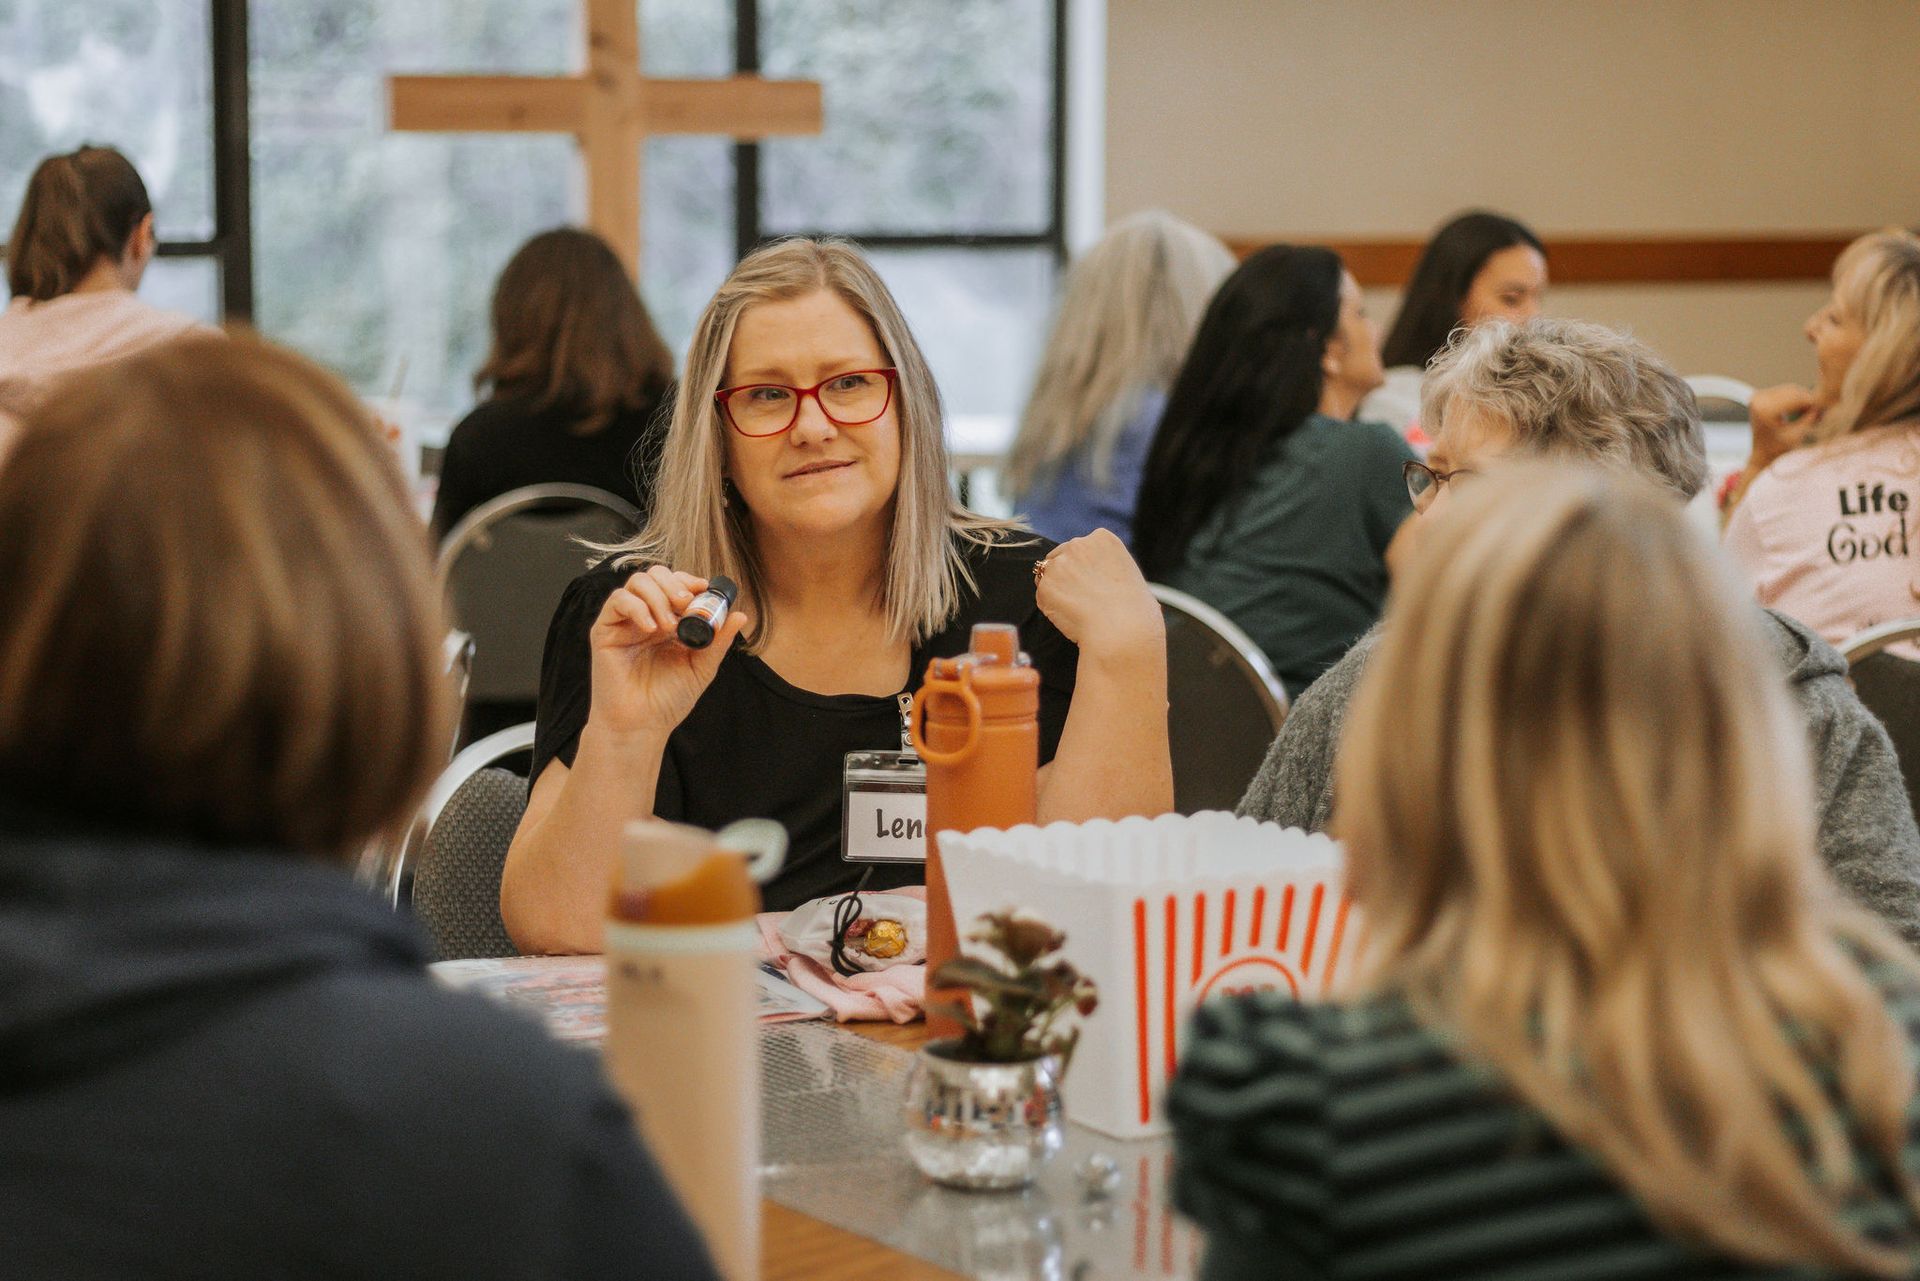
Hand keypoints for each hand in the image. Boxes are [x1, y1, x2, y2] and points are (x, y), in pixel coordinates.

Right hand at [587, 566, 749, 737]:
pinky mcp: (605, 630)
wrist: (641, 725)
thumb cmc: (668, 700)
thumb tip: (740, 614)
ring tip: (669, 625)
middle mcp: (647, 616)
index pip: (677, 584)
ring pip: (637, 582)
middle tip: (686, 604)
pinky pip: (617, 601)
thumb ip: (718, 640)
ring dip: (658, 596)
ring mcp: (626, 622)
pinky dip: (637, 607)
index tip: (705, 590)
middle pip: (656, 575)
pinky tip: (651, 628)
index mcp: (670, 621)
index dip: (690, 580)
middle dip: (675, 584)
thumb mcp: (701, 667)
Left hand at [1033, 529, 1163, 661]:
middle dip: (1067, 577)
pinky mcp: (1045, 586)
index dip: (1085, 569)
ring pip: (1048, 576)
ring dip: (1058, 591)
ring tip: (1080, 610)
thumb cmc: (1135, 610)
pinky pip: (1043, 597)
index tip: (1095, 585)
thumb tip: (1092, 578)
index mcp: (1102, 538)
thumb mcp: (1128, 574)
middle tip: (1084, 601)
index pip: (1081, 548)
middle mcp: (1078, 544)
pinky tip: (1072, 617)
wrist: (1123, 630)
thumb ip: (1106, 567)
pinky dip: (1052, 609)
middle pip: (1061, 557)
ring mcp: (1059, 564)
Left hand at [1748, 383, 1818, 470]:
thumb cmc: (1780, 448)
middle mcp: (1757, 400)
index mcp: (1765, 410)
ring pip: (1789, 389)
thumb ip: (1810, 418)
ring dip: (1803, 398)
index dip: (1812, 402)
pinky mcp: (1759, 396)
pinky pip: (1783, 392)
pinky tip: (1803, 409)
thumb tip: (1826, 402)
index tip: (1826, 408)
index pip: (1795, 398)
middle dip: (1808, 399)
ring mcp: (1757, 397)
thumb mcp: (1798, 434)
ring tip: (1812, 411)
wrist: (1761, 453)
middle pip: (1792, 391)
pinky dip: (1795, 398)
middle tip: (1821, 409)